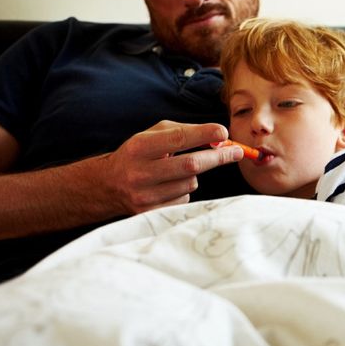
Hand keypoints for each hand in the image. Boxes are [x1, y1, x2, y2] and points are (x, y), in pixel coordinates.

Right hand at [103, 121, 244, 213]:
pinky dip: (183, 192)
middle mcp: (141, 172)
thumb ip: (183, 132)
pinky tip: (167, 187)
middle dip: (218, 157)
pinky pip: (184, 200)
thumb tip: (219, 138)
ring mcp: (145, 196)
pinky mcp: (150, 214)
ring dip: (193, 175)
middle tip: (236, 151)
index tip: (224, 133)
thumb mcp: (152, 135)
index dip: (204, 135)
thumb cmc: (138, 154)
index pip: (179, 139)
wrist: (108, 185)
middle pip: (190, 165)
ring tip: (175, 171)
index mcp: (140, 147)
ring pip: (190, 184)